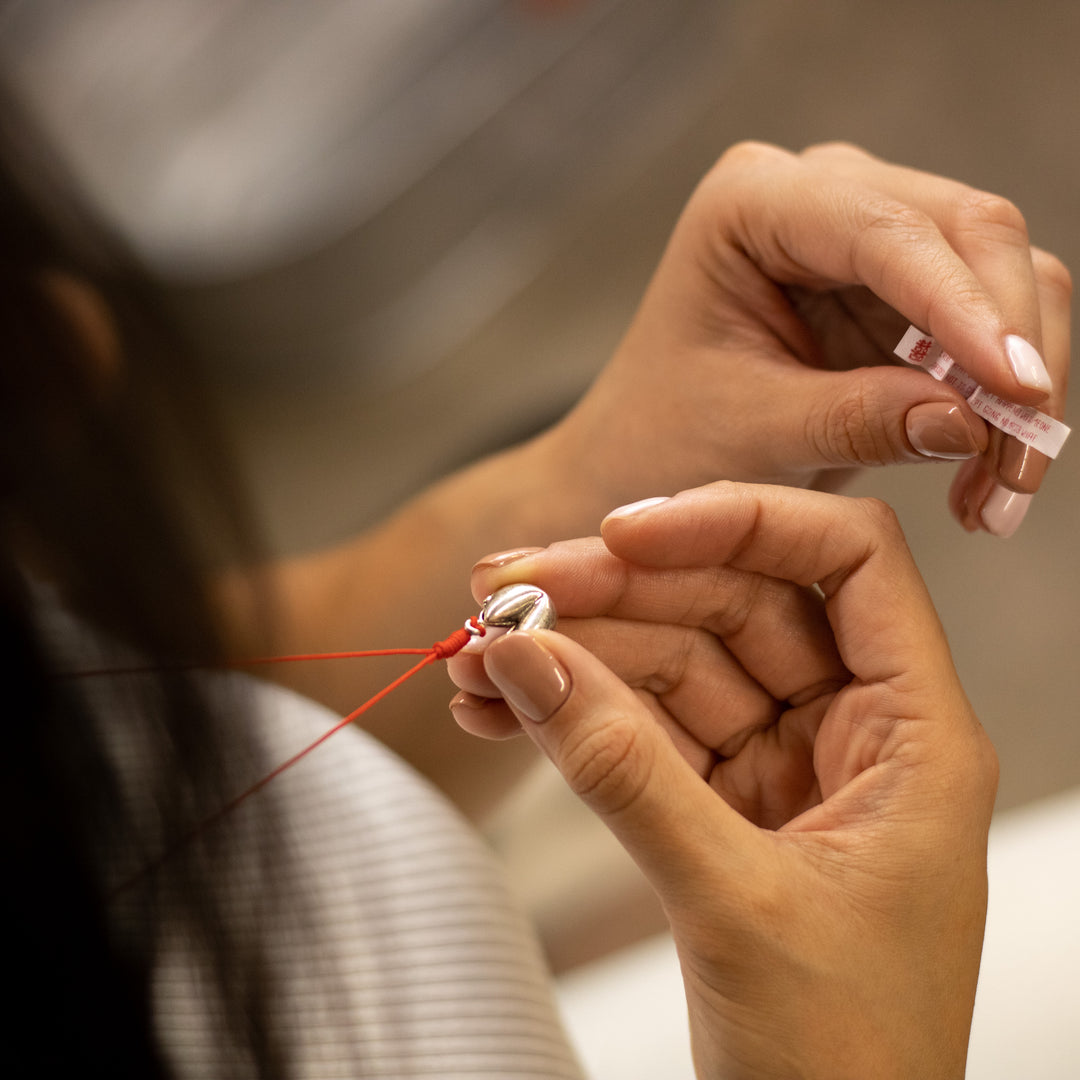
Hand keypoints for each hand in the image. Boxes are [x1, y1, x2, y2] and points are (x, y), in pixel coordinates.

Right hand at [448, 483, 997, 1077]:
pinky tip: (505, 708)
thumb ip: (625, 773)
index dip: (738, 522)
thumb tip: (534, 662)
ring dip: (571, 654)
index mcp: (914, 733)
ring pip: (672, 663)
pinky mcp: (720, 803)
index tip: (625, 532)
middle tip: (506, 594)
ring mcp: (780, 764)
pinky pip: (640, 728)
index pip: (844, 560)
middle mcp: (851, 730)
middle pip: (731, 604)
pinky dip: (569, 714)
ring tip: (478, 655)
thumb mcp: (736, 904)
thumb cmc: (844, 1064)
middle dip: (613, 595)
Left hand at [546, 141, 1069, 535]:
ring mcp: (867, 233)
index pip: (886, 231)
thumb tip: (975, 422)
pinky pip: (989, 323)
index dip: (965, 306)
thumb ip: (856, 419)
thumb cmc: (665, 435)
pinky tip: (990, 471)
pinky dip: (1004, 396)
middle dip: (1009, 351)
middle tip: (1019, 463)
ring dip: (1020, 383)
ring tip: (1000, 489)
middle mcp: (819, 192)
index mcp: (751, 202)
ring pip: (1002, 274)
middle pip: (970, 233)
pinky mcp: (899, 287)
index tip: (1019, 389)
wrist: (647, 456)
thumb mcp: (751, 433)